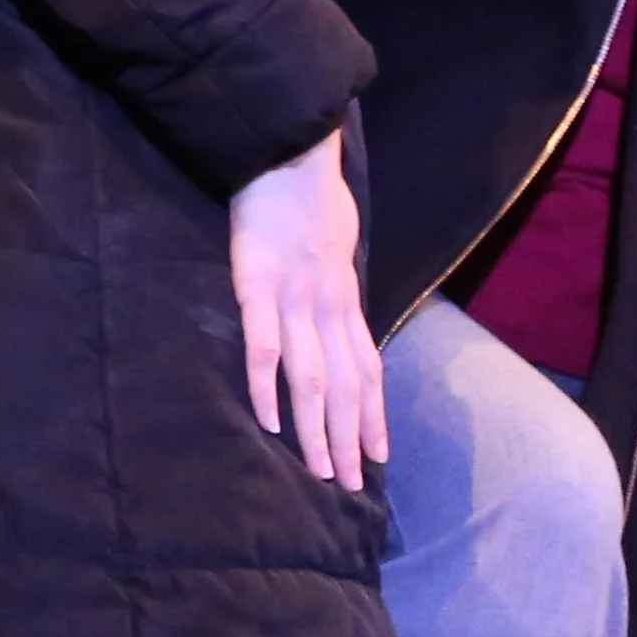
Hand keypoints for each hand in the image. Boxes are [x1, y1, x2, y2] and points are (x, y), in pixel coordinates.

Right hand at [227, 127, 385, 491]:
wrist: (290, 150)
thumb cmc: (308, 190)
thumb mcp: (335, 236)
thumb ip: (333, 272)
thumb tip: (335, 297)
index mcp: (344, 296)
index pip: (365, 367)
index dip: (373, 413)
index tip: (379, 454)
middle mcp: (329, 305)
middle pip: (344, 384)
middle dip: (349, 437)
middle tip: (352, 486)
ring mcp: (295, 297)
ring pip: (313, 377)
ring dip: (318, 429)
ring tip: (321, 472)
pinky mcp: (257, 283)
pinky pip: (264, 344)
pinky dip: (267, 386)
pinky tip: (266, 420)